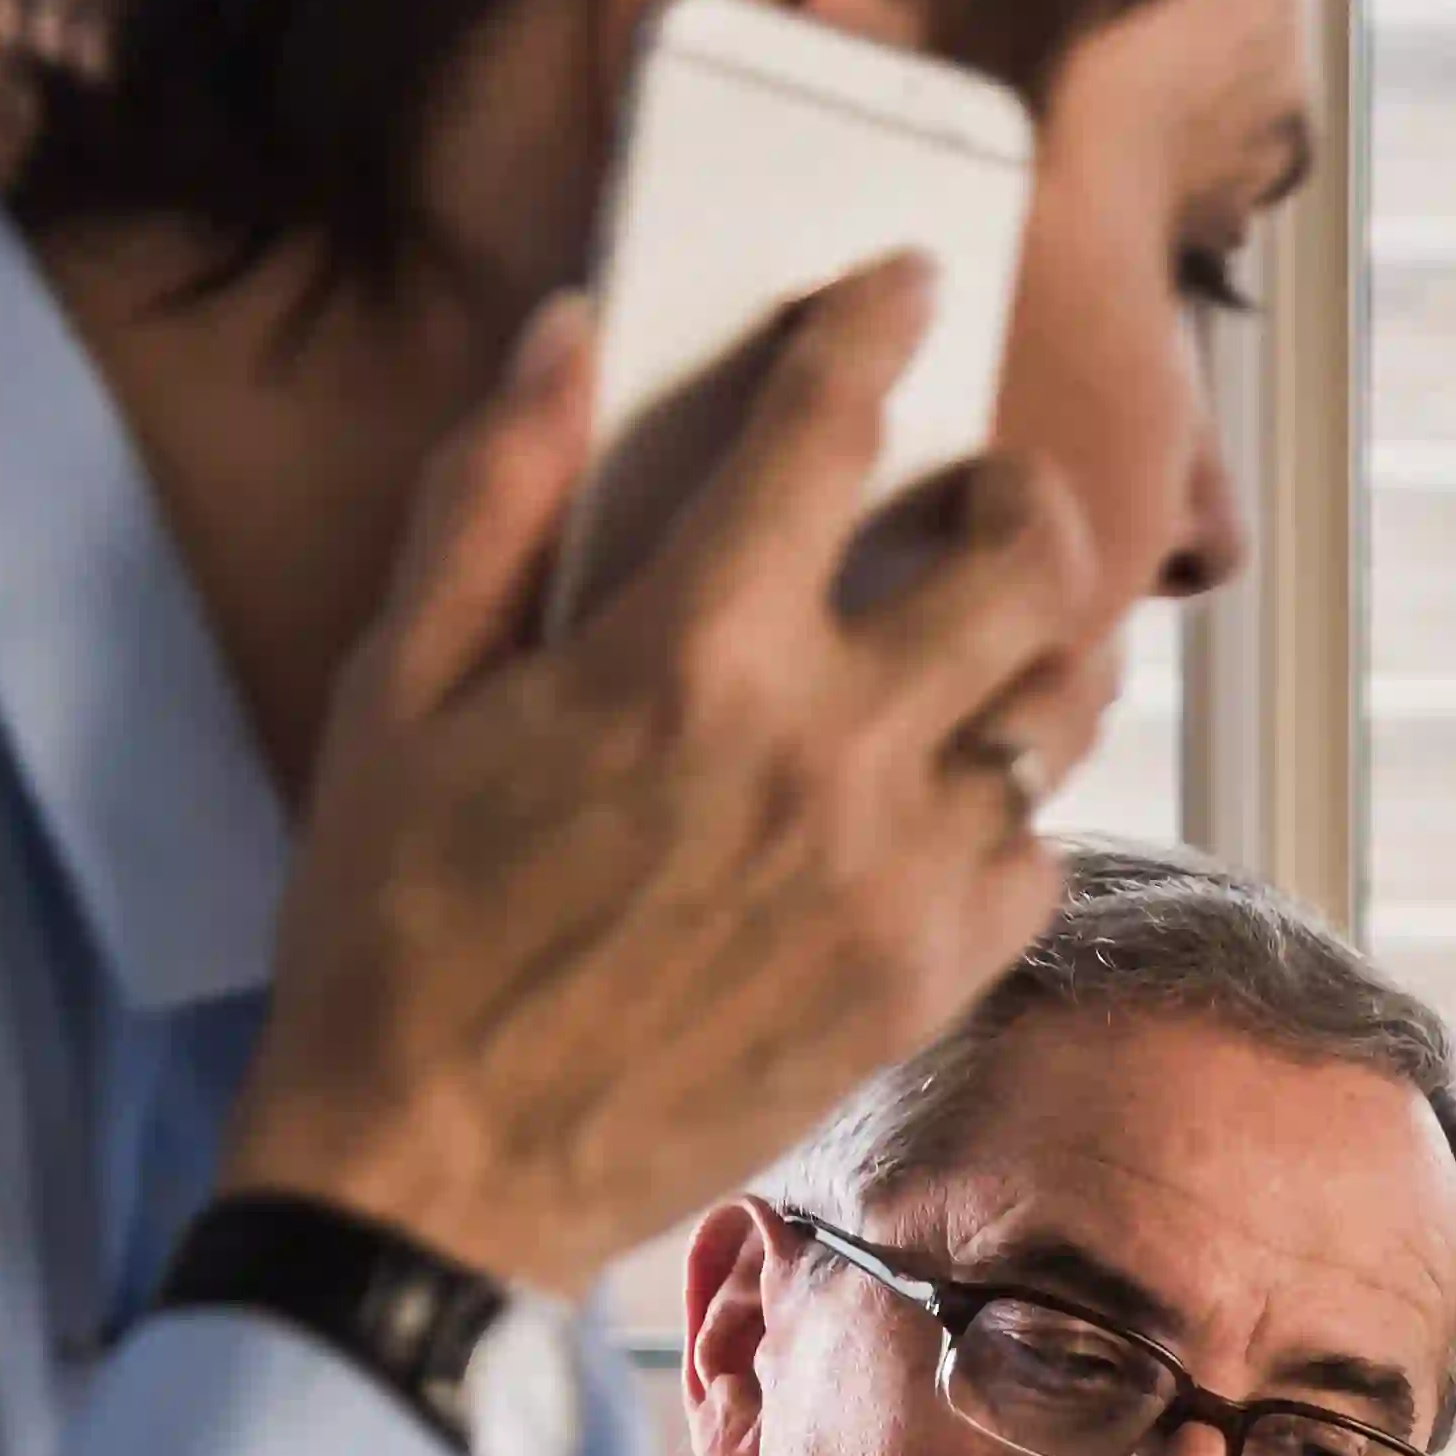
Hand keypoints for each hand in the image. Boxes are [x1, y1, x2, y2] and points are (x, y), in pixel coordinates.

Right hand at [216, 259, 1108, 1285]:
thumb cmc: (395, 922)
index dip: (880, 328)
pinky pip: (1036, 856)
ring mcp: (896, 876)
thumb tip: (573, 333)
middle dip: (1018, 493)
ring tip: (987, 632)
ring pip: (1061, 711)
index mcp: (687, 655)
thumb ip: (492, 493)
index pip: (831, 429)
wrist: (438, 1169)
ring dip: (1038, 647)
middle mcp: (827, 753)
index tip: (910, 286)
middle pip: (1024, 563)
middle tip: (981, 489)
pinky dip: (1012, 806)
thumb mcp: (398, 684)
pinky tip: (948, 792)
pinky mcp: (925, 984)